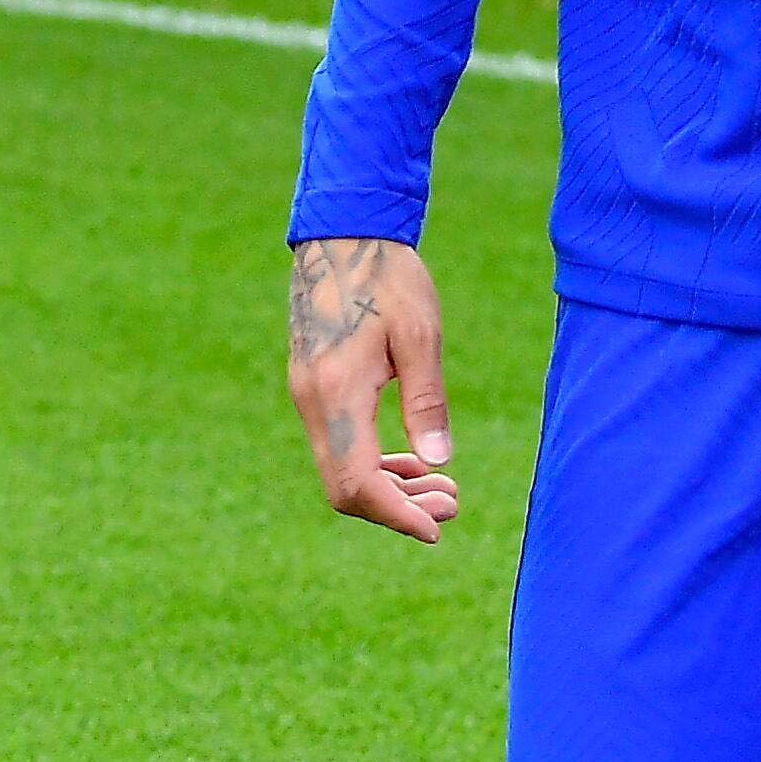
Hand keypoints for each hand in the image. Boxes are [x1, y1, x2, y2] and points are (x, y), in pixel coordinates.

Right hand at [284, 238, 461, 543]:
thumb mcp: (419, 334)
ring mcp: (307, 394)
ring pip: (340, 468)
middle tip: (453, 504)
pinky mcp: (312, 385)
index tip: (437, 529)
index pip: (358, 482)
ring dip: (388, 488)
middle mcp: (313, 401)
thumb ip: (426, 399)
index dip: (396, 514)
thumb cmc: (387, 276)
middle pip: (344, 487)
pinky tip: (409, 458)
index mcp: (337, 392)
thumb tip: (438, 462)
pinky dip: (372, 462)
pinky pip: (337, 444)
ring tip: (442, 487)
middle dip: (397, 508)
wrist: (343, 232)